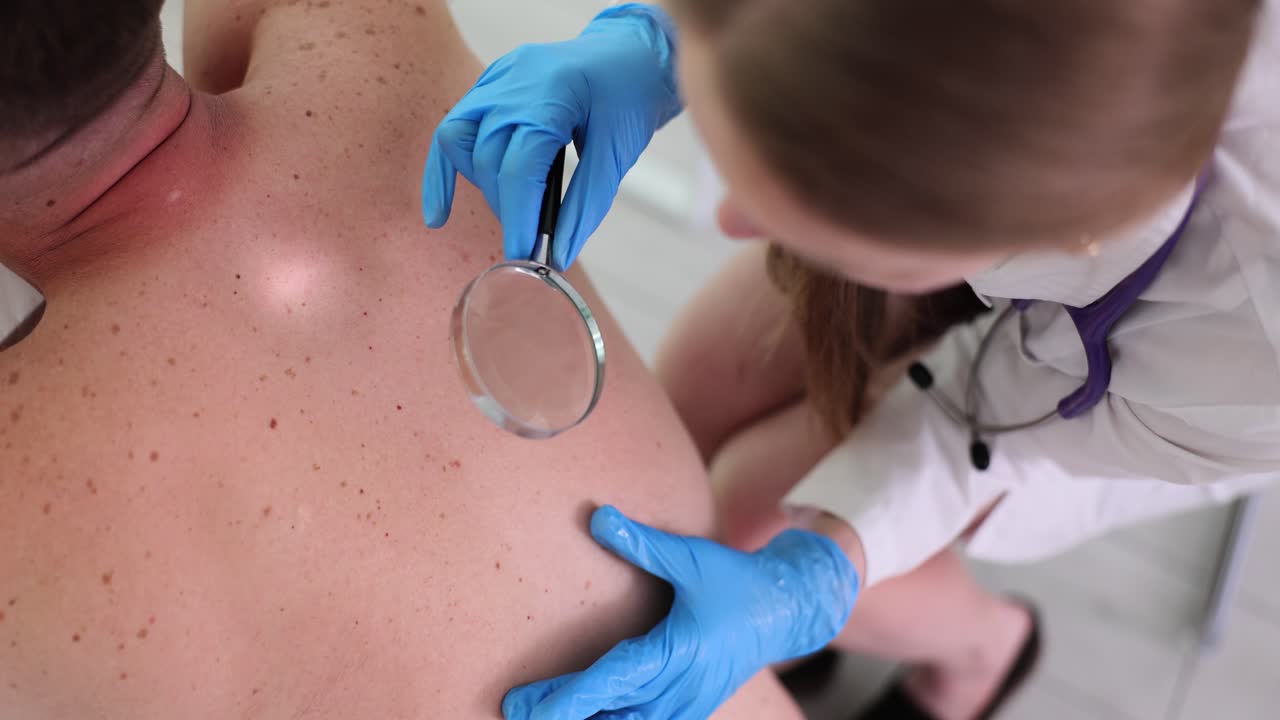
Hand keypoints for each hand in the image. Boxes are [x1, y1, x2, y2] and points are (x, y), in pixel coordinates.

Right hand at [423, 4, 681, 269]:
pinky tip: (439, 215)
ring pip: (459, 139)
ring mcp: (496, 78)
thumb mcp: (618, 154)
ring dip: (479, 185)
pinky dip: (445, 171)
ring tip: (511, 209)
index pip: (519, 168)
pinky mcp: (490, 83)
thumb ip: (585, 206)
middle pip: (488, 158)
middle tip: (529, 236)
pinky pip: (455, 127)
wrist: (633, 52)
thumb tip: (560, 255)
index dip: (519, 218)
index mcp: (551, 93)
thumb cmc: (630, 95)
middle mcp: (514, 81)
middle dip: (505, 206)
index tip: (524, 257)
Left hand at [502, 505, 858, 719]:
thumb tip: (598, 517)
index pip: (613, 679)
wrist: (788, 609)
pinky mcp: (692, 708)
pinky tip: (588, 717)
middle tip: (514, 709)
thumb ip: (643, 543)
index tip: (528, 707)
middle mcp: (683, 686)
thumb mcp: (691, 557)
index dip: (568, 697)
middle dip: (563, 714)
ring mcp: (689, 703)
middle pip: (612, 713)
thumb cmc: (737, 581)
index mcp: (680, 650)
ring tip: (541, 714)